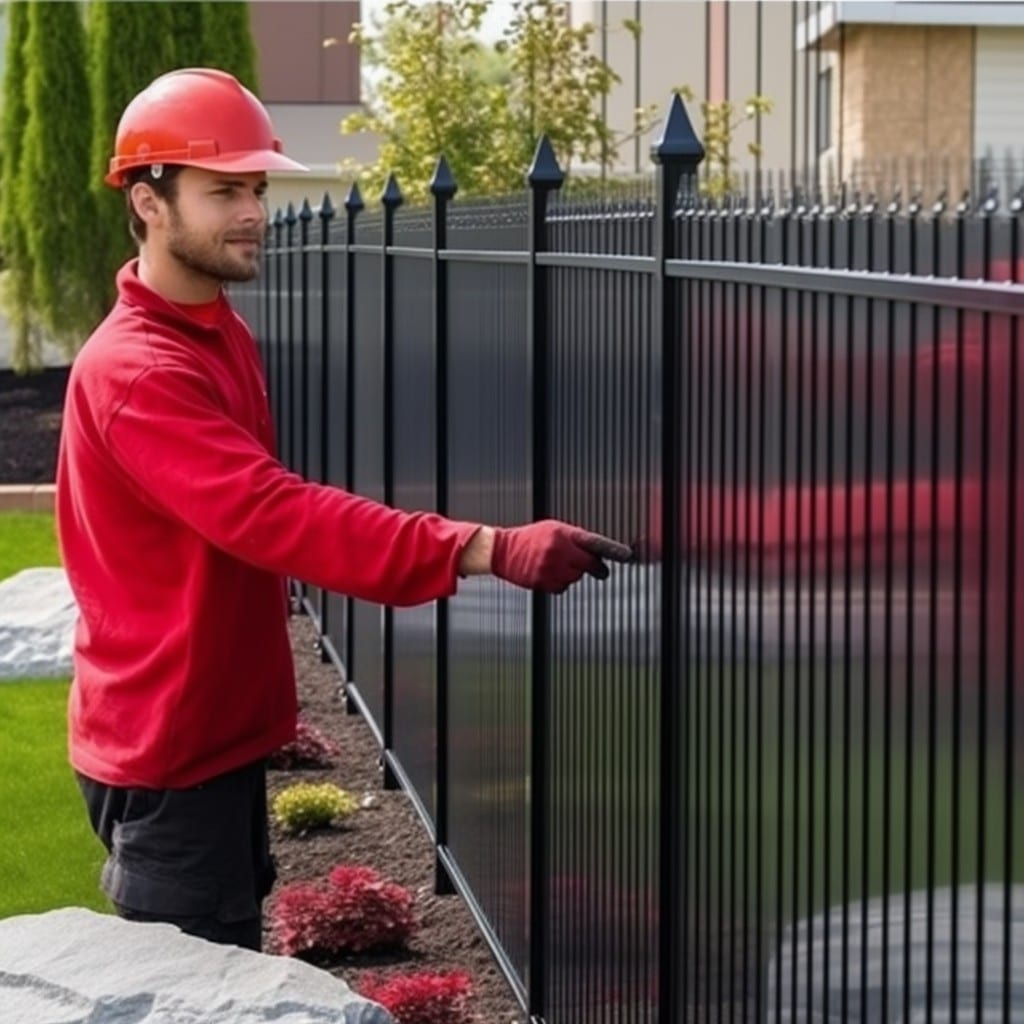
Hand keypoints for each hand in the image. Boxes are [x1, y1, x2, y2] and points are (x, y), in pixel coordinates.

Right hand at [490, 519, 632, 593]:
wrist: (503, 550)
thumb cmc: (532, 539)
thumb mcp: (554, 530)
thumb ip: (576, 540)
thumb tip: (598, 555)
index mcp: (563, 534)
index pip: (593, 542)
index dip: (612, 549)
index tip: (628, 556)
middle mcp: (558, 550)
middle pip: (588, 565)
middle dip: (593, 567)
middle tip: (600, 570)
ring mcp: (550, 567)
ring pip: (576, 578)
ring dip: (572, 574)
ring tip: (556, 565)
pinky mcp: (543, 581)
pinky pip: (562, 588)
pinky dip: (559, 583)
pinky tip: (548, 574)